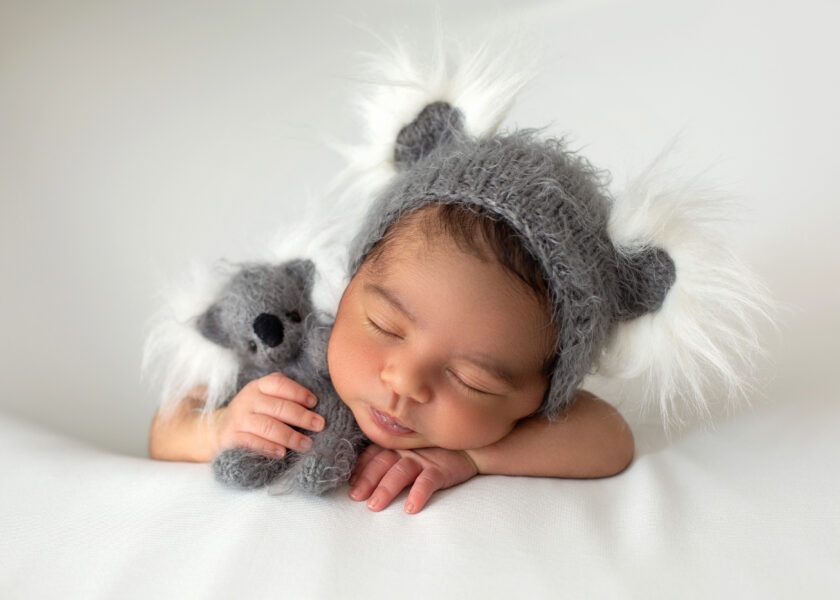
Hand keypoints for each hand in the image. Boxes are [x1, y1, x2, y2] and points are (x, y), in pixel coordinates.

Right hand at [212, 372, 325, 458]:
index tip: (314, 403)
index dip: (298, 392)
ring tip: (306, 444)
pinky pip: (252, 443)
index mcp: (258, 387)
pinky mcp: (231, 438)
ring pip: (268, 426)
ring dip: (290, 436)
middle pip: (278, 407)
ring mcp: (238, 419)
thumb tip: (315, 406)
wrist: (218, 430)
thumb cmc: (254, 414)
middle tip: (319, 425)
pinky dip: (269, 448)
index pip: (279, 383)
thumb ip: (284, 398)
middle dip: (301, 417)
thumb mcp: (265, 399)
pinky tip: (282, 453)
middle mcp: (247, 400)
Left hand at [348, 444, 479, 513]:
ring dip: (386, 489)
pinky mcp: (440, 469)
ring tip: (375, 506)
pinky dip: (418, 494)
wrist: (468, 449)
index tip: (350, 485)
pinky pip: (427, 482)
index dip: (360, 469)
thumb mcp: (407, 453)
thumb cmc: (432, 453)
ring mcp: (423, 459)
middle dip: (367, 480)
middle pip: (382, 463)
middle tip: (356, 497)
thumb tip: (357, 478)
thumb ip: (386, 460)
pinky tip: (411, 507)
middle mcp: (405, 450)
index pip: (372, 455)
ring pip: (400, 472)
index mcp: (395, 446)